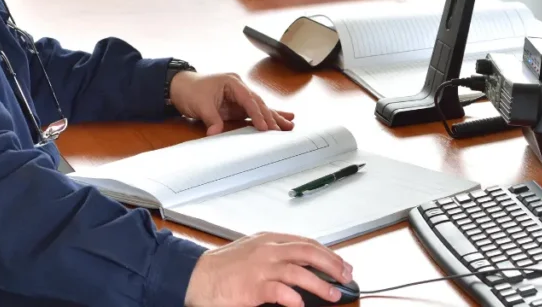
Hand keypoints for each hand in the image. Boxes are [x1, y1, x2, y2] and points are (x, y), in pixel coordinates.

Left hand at [169, 71, 294, 134]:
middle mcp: (239, 87)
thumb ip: (211, 119)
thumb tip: (215, 133)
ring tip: (290, 125)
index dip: (257, 114)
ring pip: (259, 107)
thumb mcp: (200, 105)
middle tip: (283, 129)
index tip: (264, 127)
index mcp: (233, 82)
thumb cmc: (190, 90)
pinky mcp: (237, 105)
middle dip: (271, 116)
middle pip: (259, 103)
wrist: (179, 86)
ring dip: (273, 117)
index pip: (249, 100)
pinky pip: (252, 112)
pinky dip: (264, 118)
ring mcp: (239, 96)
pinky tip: (279, 121)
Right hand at [184, 232, 352, 306]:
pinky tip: (301, 304)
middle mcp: (267, 250)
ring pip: (299, 271)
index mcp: (269, 240)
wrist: (195, 276)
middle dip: (332, 264)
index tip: (342, 265)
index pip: (306, 243)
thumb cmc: (223, 268)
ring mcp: (260, 267)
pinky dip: (293, 298)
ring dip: (320, 284)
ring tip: (333, 294)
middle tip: (346, 276)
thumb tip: (302, 267)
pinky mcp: (252, 287)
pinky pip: (279, 291)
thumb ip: (276, 256)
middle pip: (308, 252)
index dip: (328, 254)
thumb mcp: (253, 253)